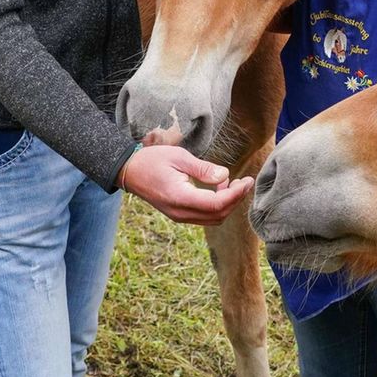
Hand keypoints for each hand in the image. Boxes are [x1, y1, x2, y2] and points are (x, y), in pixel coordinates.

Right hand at [118, 145, 253, 225]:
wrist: (129, 171)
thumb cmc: (153, 160)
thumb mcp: (179, 157)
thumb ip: (203, 168)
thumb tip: (225, 175)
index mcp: (180, 197)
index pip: (216, 205)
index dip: (236, 194)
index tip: (247, 181)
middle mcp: (180, 212)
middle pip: (218, 215)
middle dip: (235, 199)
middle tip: (245, 181)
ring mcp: (179, 216)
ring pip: (212, 218)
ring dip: (227, 203)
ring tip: (234, 183)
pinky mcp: (179, 214)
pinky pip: (204, 216)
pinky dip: (217, 205)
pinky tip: (219, 187)